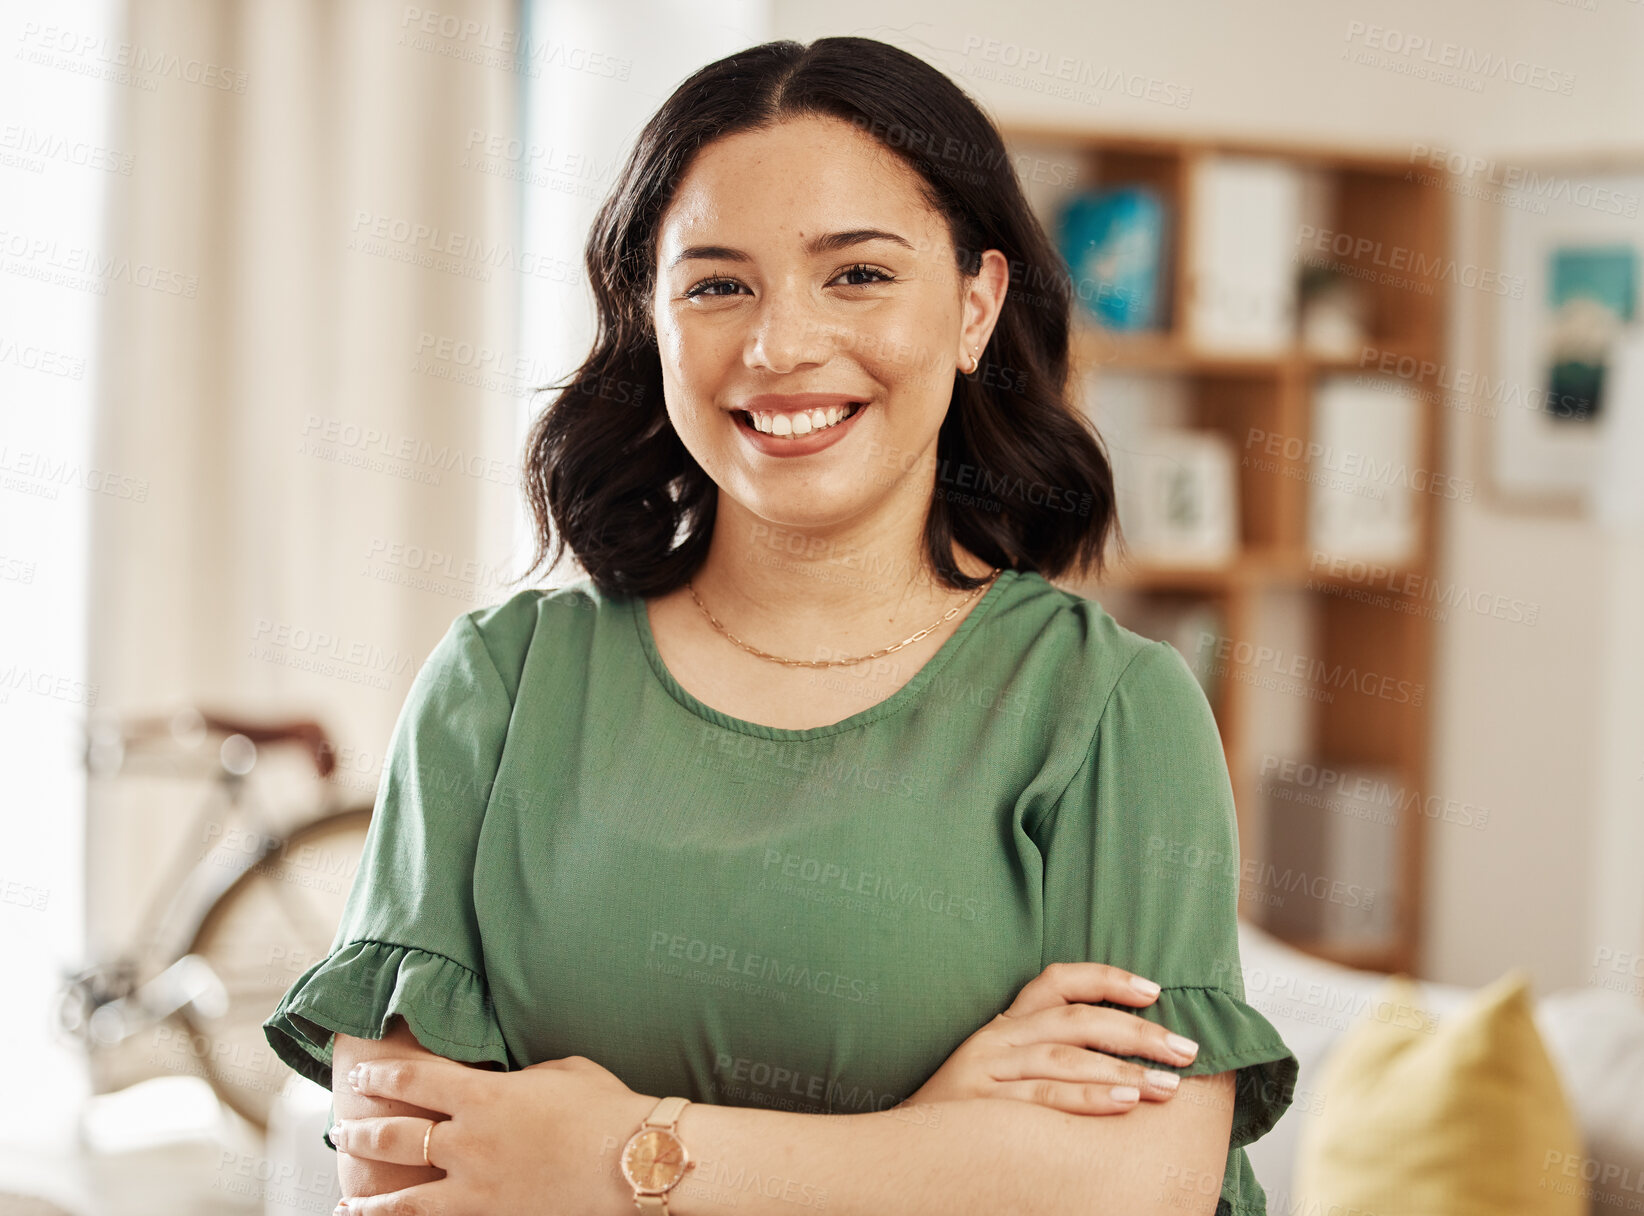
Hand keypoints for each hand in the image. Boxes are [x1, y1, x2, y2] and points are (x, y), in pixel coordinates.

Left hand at [329, 1053, 658, 1214]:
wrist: (634, 1163)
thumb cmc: (606, 1109)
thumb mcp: (560, 1072)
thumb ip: (521, 1079)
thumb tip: (508, 1086)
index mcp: (484, 1096)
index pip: (413, 1080)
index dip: (381, 1077)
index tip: (362, 1078)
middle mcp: (469, 1144)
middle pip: (396, 1136)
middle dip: (363, 1132)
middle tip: (344, 1130)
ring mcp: (476, 1191)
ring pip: (403, 1199)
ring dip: (369, 1199)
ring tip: (348, 1198)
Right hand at [897, 962, 1199, 1115]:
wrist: (900, 1154)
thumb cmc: (964, 1118)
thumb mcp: (998, 1074)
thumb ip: (1046, 1057)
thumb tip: (1118, 1056)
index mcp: (1003, 1026)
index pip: (1057, 982)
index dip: (1107, 978)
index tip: (1154, 989)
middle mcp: (996, 1040)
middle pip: (1075, 1018)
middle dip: (1137, 1031)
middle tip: (1187, 1047)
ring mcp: (988, 1072)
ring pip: (1066, 1055)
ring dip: (1125, 1067)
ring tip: (1171, 1084)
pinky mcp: (985, 1107)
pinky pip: (1046, 1097)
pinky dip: (1089, 1096)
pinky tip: (1126, 1101)